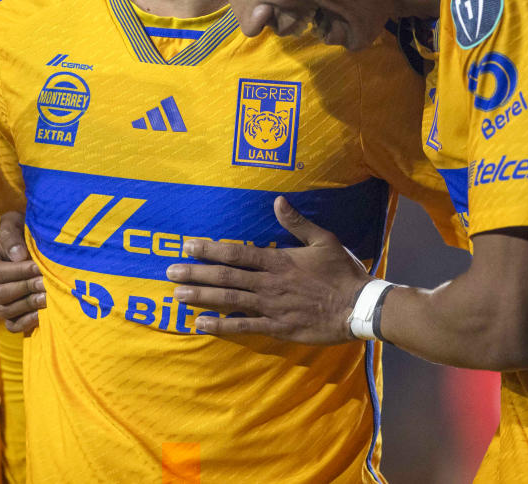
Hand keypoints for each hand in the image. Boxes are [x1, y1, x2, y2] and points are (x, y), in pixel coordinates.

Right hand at [0, 212, 43, 333]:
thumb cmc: (20, 229)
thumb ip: (11, 234)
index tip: (37, 266)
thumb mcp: (13, 222)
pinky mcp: (8, 314)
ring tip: (47, 297)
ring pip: (4, 310)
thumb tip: (17, 256)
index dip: (17, 271)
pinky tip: (42, 314)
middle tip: (45, 283)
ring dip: (28, 304)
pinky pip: (12, 326)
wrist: (30, 243)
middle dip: (25, 288)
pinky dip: (26, 323)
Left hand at [165, 196, 369, 343]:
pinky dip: (220, 326)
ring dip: (201, 297)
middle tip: (170, 272)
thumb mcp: (323, 240)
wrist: (358, 307)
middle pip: (225, 277)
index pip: (236, 253)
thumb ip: (297, 222)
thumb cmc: (341, 272)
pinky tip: (200, 324)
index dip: (209, 249)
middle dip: (195, 274)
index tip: (187, 246)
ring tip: (177, 295)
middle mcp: (268, 283)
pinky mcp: (276, 327)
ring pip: (229, 300)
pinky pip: (243, 326)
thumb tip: (277, 201)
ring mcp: (270, 307)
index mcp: (278, 261)